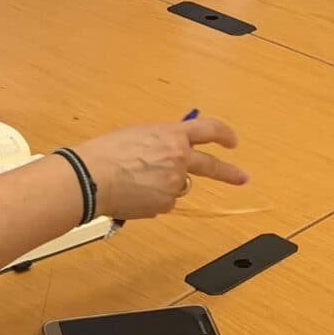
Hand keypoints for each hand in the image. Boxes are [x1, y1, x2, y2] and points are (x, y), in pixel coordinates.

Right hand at [74, 116, 246, 220]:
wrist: (93, 177)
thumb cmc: (108, 152)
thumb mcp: (140, 134)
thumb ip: (162, 140)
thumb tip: (172, 148)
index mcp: (173, 135)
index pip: (209, 130)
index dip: (224, 134)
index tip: (232, 142)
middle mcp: (179, 158)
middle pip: (212, 166)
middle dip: (229, 172)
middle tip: (241, 177)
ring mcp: (174, 184)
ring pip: (177, 185)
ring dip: (164, 184)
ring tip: (135, 180)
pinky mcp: (165, 204)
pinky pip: (163, 201)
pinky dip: (152, 199)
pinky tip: (133, 193)